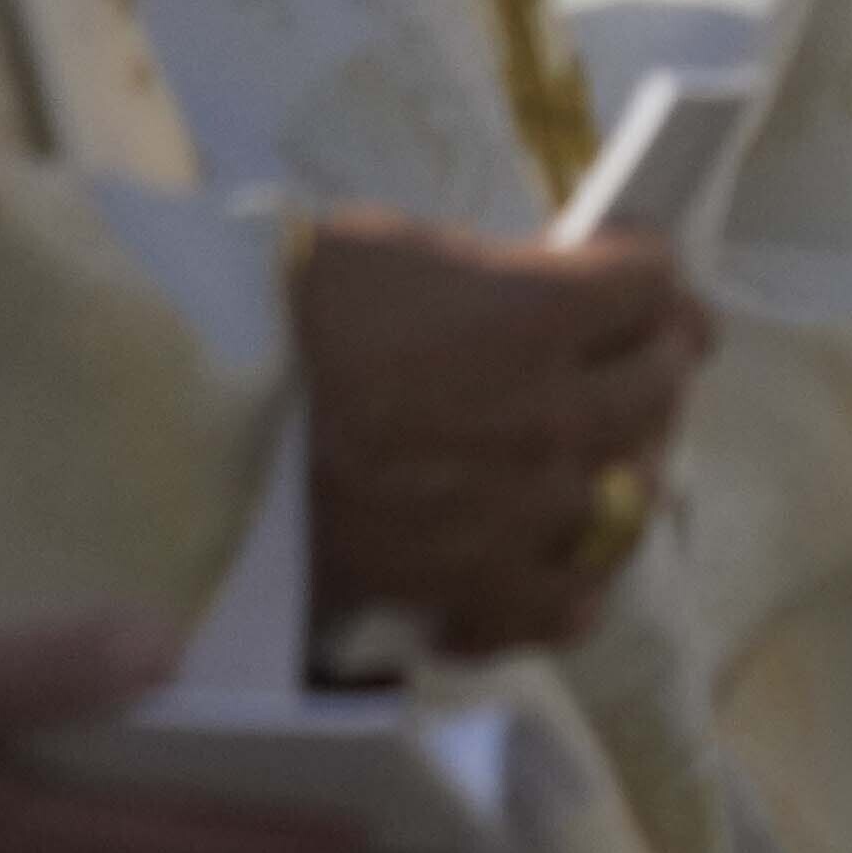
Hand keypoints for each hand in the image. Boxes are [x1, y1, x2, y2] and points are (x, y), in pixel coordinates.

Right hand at [290, 208, 703, 666]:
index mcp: (532, 315)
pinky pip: (569, 604)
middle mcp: (551, 416)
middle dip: (656, 359)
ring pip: (635, 498)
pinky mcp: (482, 586)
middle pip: (660, 386)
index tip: (638, 270)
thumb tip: (533, 287)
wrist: (191, 418)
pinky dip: (572, 587)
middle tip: (639, 353)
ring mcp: (526, 510)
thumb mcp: (387, 248)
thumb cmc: (272, 317)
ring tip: (597, 454)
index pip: (647, 283)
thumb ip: (488, 272)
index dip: (648, 270)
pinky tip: (555, 563)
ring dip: (624, 468)